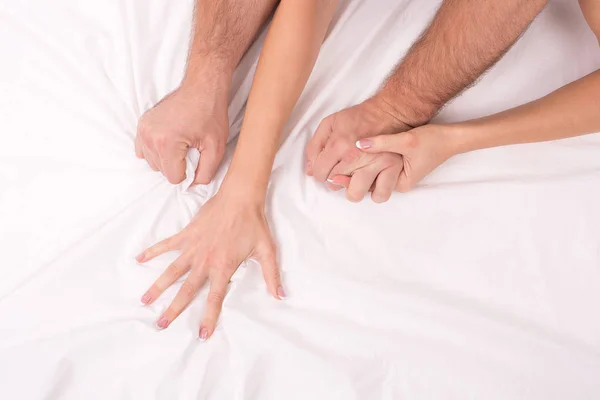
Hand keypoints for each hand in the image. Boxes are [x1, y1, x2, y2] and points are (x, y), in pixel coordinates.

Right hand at [135, 74, 228, 184]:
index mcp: (167, 144)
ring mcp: (143, 130)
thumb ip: (206, 172)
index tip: (197, 157)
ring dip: (167, 159)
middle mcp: (150, 137)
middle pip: (162, 171)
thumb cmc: (211, 114)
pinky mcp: (142, 125)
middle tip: (191, 148)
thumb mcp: (216, 147)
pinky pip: (143, 150)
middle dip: (178, 165)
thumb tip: (194, 185)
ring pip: (152, 162)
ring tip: (182, 144)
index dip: (188, 172)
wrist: (202, 88)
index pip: (173, 178)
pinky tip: (170, 143)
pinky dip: (156, 151)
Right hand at [136, 189, 283, 339]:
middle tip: (161, 324)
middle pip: (187, 290)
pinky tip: (139, 259)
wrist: (240, 198)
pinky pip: (166, 245)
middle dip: (174, 309)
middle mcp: (205, 261)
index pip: (215, 298)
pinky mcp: (187, 234)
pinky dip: (152, 251)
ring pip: (172, 271)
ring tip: (145, 300)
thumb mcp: (267, 251)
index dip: (209, 317)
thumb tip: (280, 295)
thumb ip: (272, 275)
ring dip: (158, 286)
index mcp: (223, 267)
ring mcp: (193, 247)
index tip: (202, 334)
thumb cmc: (254, 224)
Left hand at [305, 96, 412, 202]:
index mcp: (339, 144)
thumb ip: (315, 146)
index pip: (320, 173)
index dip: (320, 174)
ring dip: (353, 190)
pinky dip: (376, 192)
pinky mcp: (392, 167)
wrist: (386, 112)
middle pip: (335, 184)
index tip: (325, 170)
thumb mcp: (329, 124)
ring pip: (356, 193)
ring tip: (355, 179)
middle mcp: (356, 156)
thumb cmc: (357, 118)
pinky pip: (381, 193)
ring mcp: (375, 163)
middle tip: (341, 172)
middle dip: (335, 180)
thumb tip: (310, 170)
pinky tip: (372, 183)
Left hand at [329, 124, 458, 192]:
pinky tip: (355, 162)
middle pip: (366, 190)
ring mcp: (395, 178)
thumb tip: (359, 143)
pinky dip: (365, 171)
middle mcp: (396, 184)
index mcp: (400, 182)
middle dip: (351, 184)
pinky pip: (375, 175)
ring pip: (369, 184)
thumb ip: (381, 143)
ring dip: (358, 178)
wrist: (450, 139)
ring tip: (344, 171)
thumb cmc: (432, 140)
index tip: (333, 177)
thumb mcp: (406, 140)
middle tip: (335, 177)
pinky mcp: (395, 172)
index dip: (349, 182)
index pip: (369, 187)